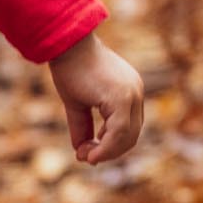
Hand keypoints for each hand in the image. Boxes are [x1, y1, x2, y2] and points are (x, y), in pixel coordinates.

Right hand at [49, 30, 143, 164]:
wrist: (67, 45)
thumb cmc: (70, 68)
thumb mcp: (77, 103)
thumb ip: (82, 126)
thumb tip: (81, 151)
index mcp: (129, 92)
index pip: (128, 128)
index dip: (110, 145)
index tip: (88, 152)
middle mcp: (135, 93)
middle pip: (131, 136)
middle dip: (109, 152)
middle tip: (85, 157)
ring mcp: (131, 95)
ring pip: (127, 137)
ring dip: (106, 152)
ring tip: (84, 155)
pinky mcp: (121, 97)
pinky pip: (119, 131)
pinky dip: (105, 147)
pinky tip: (88, 153)